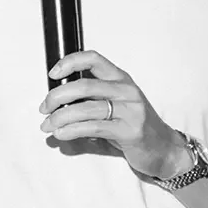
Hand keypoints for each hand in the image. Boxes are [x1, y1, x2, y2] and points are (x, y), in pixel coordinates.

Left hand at [40, 50, 193, 180]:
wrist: (163, 149)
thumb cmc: (133, 126)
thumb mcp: (115, 105)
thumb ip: (91, 100)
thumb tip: (55, 103)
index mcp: (121, 79)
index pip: (93, 59)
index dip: (69, 62)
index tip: (53, 74)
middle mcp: (126, 90)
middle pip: (83, 85)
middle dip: (56, 96)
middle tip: (44, 108)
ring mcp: (130, 110)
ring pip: (85, 108)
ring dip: (60, 117)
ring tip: (48, 126)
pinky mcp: (130, 131)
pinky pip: (93, 127)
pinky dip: (72, 130)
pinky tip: (61, 134)